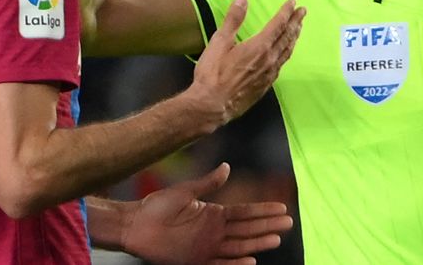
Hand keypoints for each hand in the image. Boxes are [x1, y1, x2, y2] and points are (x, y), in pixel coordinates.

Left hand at [120, 163, 292, 264]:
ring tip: (276, 239)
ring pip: (239, 246)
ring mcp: (207, 247)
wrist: (134, 224)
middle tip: (289, 222)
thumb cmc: (156, 207)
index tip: (282, 207)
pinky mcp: (196, 261)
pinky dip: (235, 264)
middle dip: (268, 226)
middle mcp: (214, 232)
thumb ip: (208, 183)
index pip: (245, 212)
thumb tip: (227, 167)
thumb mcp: (185, 191)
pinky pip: (220, 264)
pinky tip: (251, 262)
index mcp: (214, 214)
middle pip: (247, 229)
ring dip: (257, 243)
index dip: (263, 210)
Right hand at [190, 0, 303, 123]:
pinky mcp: (266, 85)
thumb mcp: (219, 42)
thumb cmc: (213, 73)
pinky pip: (282, 64)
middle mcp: (269, 59)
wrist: (212, 105)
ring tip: (298, 28)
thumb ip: (233, 20)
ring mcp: (269, 73)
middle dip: (295, 22)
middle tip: (303, 11)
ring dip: (293, 37)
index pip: (278, 25)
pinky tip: (285, 52)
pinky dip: (287, 53)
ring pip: (287, 51)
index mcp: (259, 46)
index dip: (286, 12)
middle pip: (287, 36)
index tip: (293, 2)